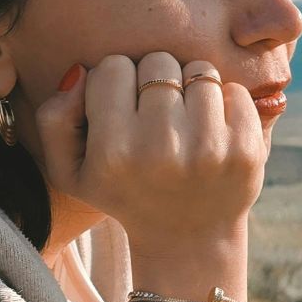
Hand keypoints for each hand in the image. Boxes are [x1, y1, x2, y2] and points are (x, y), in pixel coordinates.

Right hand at [34, 51, 265, 247]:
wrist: (188, 239)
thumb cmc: (124, 193)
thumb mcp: (71, 171)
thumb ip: (55, 119)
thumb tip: (82, 72)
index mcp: (114, 152)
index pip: (113, 67)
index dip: (116, 81)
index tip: (124, 107)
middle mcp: (161, 150)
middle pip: (158, 62)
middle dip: (155, 80)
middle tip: (157, 113)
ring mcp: (209, 149)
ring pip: (199, 69)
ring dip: (192, 87)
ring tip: (185, 120)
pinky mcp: (246, 150)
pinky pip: (236, 90)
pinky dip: (225, 102)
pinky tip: (213, 131)